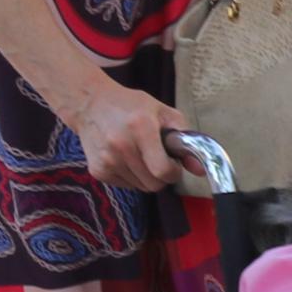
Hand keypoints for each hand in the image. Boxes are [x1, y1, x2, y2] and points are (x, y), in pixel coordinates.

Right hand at [72, 78, 193, 193]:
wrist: (91, 104)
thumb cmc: (131, 106)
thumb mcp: (163, 112)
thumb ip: (185, 139)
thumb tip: (200, 169)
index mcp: (140, 128)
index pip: (162, 170)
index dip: (174, 172)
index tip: (174, 163)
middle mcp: (121, 146)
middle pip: (154, 184)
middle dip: (163, 176)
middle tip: (159, 158)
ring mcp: (107, 160)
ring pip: (141, 187)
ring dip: (147, 176)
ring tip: (142, 155)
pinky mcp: (98, 171)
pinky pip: (127, 186)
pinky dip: (132, 177)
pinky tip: (127, 158)